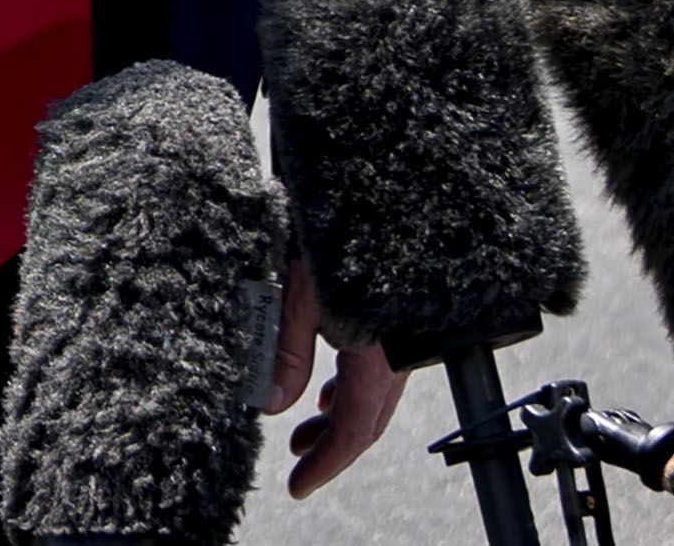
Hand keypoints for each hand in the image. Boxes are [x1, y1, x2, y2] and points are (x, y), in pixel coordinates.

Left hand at [267, 253, 405, 498]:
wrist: (378, 188)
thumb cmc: (337, 232)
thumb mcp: (298, 294)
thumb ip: (285, 353)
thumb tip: (272, 402)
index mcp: (378, 353)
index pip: (354, 428)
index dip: (326, 463)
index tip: (300, 484)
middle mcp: (398, 350)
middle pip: (367, 417)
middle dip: (330, 445)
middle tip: (298, 462)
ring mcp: (400, 333)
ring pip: (373, 393)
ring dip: (338, 415)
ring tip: (305, 430)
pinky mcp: (396, 314)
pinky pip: (378, 366)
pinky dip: (350, 385)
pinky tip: (328, 387)